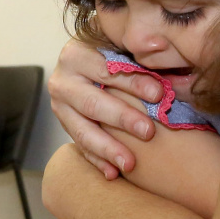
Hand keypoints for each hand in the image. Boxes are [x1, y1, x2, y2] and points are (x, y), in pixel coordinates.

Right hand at [48, 39, 161, 177]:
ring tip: (130, 165)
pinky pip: (80, 147)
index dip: (132, 82)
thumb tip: (159, 45)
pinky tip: (113, 174)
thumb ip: (140, 48)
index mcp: (74, 54)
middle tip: (148, 132)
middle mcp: (61, 81)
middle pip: (92, 103)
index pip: (106, 70)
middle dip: (121, 119)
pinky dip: (97, 161)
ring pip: (82, 130)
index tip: (159, 94)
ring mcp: (60, 107)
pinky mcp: (64, 126)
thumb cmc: (115, 52)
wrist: (89, 64)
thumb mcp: (123, 44)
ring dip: (107, 149)